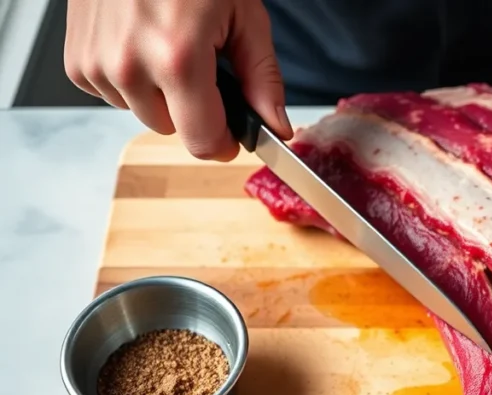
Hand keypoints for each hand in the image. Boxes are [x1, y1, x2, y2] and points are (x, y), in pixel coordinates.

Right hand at [64, 0, 291, 160]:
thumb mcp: (244, 17)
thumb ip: (263, 79)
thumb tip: (276, 127)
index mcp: (178, 59)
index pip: (203, 142)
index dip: (224, 142)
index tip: (233, 132)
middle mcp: (130, 66)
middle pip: (173, 130)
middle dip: (193, 109)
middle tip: (201, 63)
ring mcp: (97, 64)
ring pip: (143, 114)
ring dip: (159, 93)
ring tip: (168, 44)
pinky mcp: (76, 61)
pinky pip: (113, 95)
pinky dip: (130, 79)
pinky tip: (140, 43)